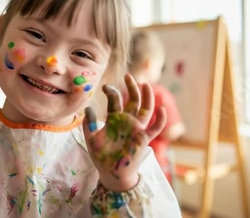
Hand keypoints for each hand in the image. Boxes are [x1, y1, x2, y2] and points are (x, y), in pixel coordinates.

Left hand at [82, 74, 165, 191]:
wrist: (110, 173)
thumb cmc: (101, 155)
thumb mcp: (91, 139)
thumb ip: (89, 125)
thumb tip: (87, 108)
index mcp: (114, 118)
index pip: (115, 99)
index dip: (111, 91)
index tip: (104, 88)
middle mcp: (127, 120)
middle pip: (133, 99)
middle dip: (132, 87)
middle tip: (128, 75)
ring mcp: (136, 128)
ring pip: (146, 109)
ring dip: (147, 97)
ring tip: (146, 84)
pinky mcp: (143, 138)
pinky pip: (155, 128)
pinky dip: (160, 120)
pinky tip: (161, 110)